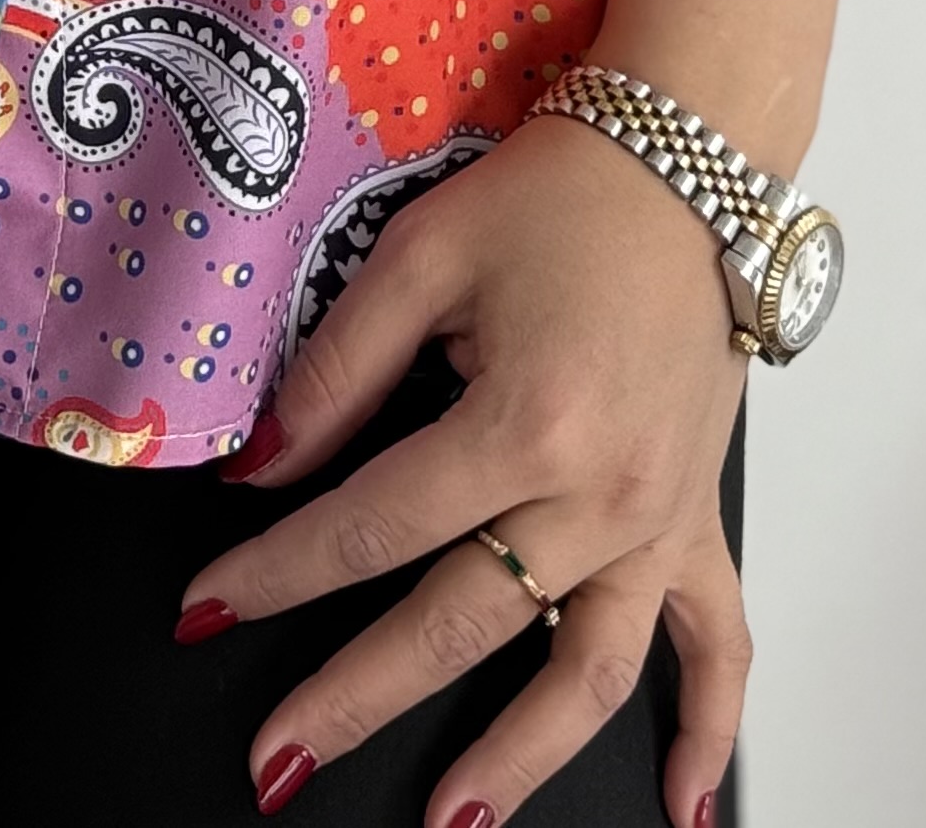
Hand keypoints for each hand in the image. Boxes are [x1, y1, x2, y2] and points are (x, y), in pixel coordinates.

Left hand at [180, 108, 748, 825]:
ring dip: (520, 762)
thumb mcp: (420, 259)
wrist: (683, 164)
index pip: (372, 528)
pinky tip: (683, 807)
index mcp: (522, 425)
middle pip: (458, 624)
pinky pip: (719, 647)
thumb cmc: (553, 198)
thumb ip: (337, 371)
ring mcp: (659, 521)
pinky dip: (708, 734)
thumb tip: (261, 467)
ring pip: (585, 674)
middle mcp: (599, 495)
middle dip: (356, 700)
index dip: (276, 574)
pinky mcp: (698, 521)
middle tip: (275, 763)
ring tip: (450, 822)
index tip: (207, 613)